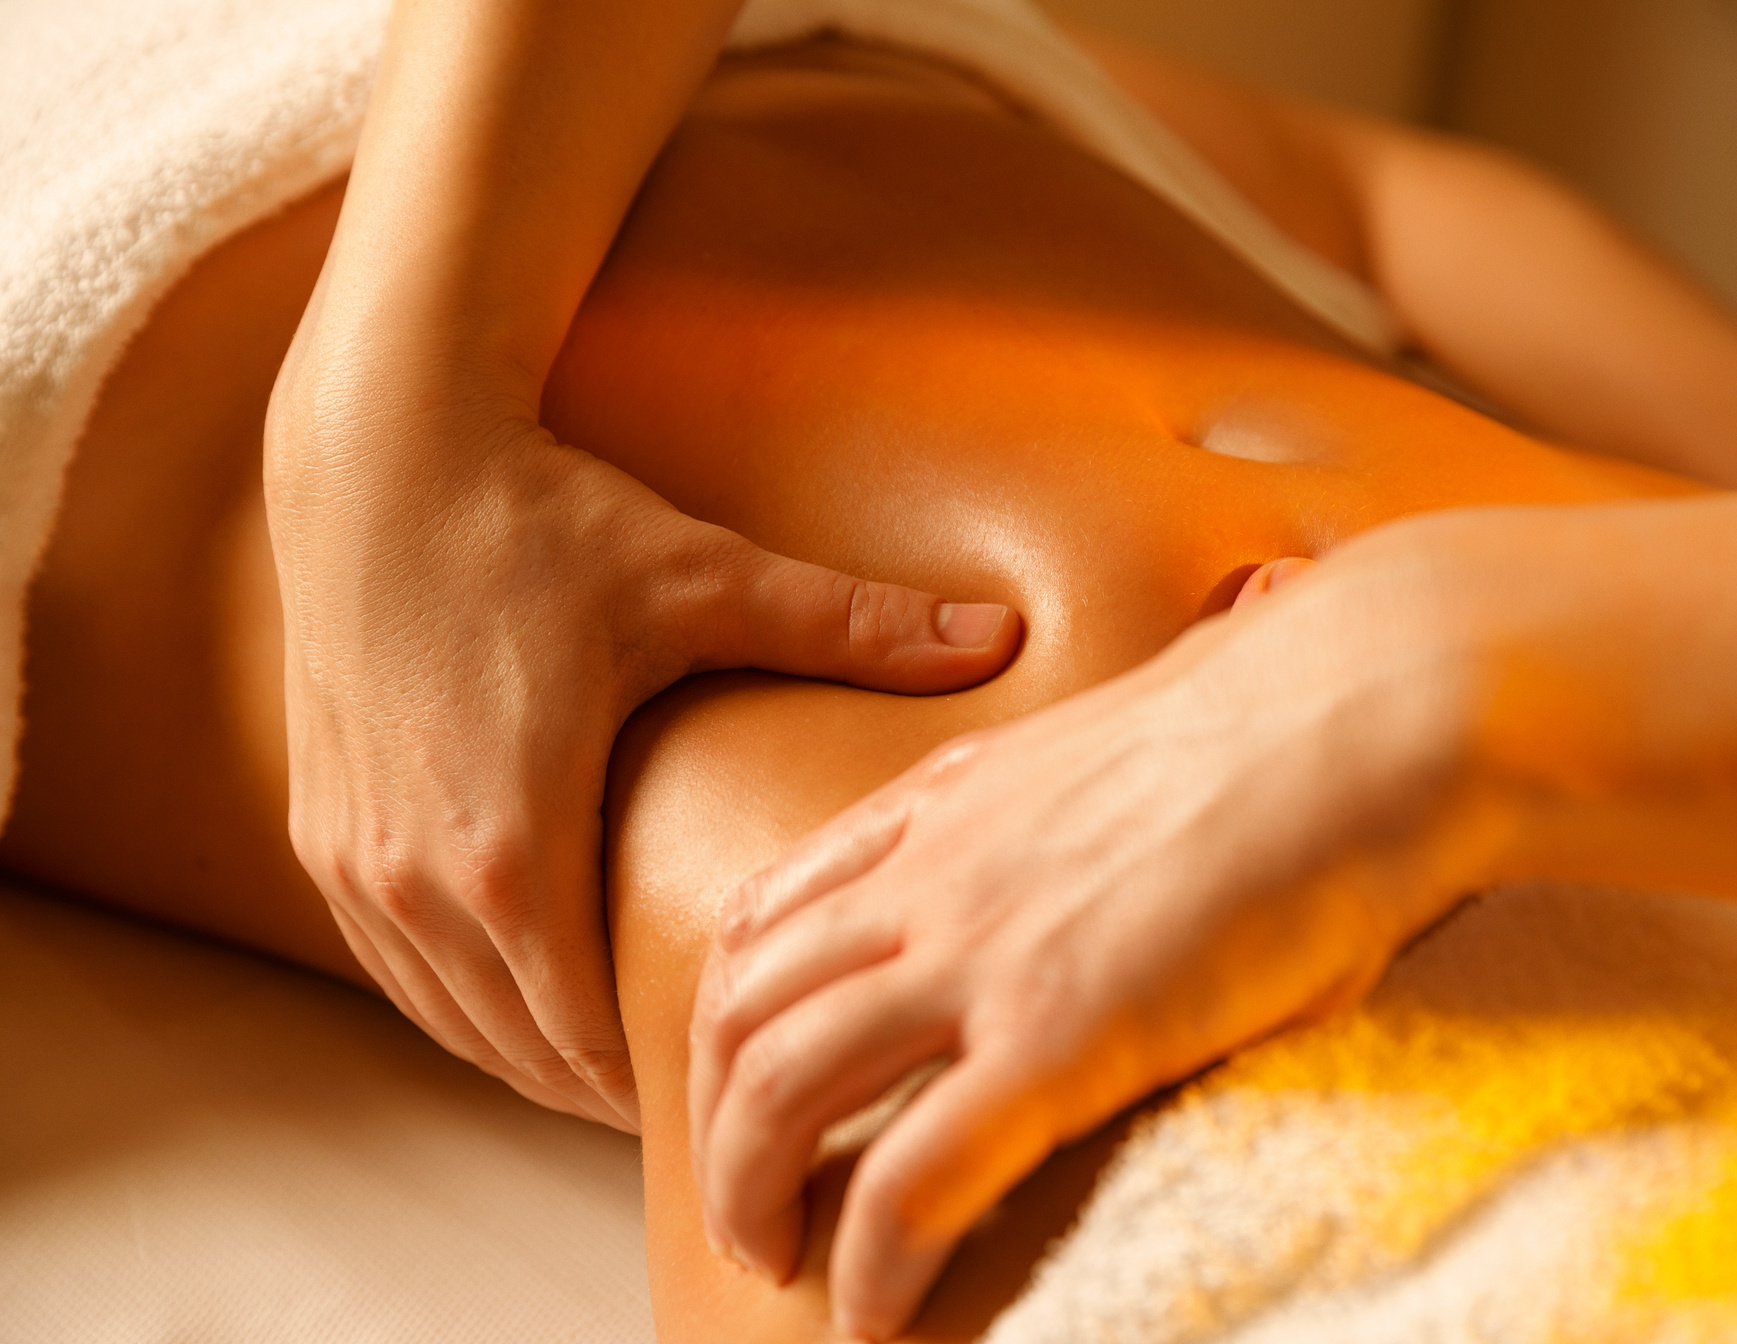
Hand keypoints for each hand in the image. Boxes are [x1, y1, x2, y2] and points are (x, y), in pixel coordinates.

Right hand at [265, 367, 1019, 1132]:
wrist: (381, 456)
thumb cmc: (544, 521)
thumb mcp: (706, 579)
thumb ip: (854, 626)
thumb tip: (1003, 637)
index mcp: (516, 854)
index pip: (589, 1043)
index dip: (664, 1085)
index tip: (736, 1091)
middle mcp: (421, 883)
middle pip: (524, 1053)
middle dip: (612, 1088)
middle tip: (708, 1097)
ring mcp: (358, 866)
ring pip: (455, 1024)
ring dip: (536, 1055)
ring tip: (630, 1069)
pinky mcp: (322, 835)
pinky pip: (394, 971)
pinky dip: (464, 1004)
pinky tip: (530, 999)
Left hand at [688, 551, 1502, 1337]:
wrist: (1368, 706)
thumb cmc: (1289, 715)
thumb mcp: (1129, 744)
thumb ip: (1063, 803)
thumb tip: (1095, 845)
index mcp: (947, 804)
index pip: (767, 913)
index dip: (729, 1017)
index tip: (740, 1085)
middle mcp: (933, 874)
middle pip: (740, 1008)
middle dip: (711, 1122)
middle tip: (744, 1204)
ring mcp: (984, 953)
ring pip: (781, 1087)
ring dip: (753, 1192)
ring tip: (776, 1260)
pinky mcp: (1058, 1037)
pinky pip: (910, 1178)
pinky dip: (869, 1265)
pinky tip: (874, 1312)